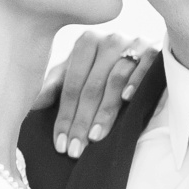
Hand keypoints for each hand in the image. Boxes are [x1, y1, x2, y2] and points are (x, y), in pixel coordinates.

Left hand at [37, 32, 158, 157]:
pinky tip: (127, 99)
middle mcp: (109, 39)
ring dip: (105, 111)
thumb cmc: (109, 68)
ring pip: (115, 79)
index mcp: (87, 42)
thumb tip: (33, 105)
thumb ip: (58, 86)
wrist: (148, 54)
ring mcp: (134, 42)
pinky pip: (145, 66)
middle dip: (82, 120)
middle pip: (92, 86)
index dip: (64, 115)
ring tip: (95, 137)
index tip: (60, 144)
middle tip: (76, 149)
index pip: (71, 84)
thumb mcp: (81, 73)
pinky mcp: (156, 49)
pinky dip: (136, 82)